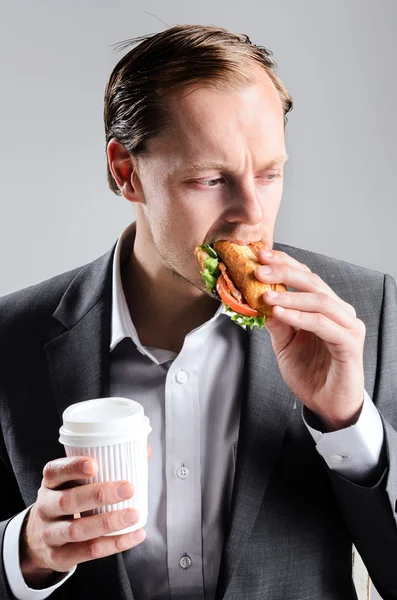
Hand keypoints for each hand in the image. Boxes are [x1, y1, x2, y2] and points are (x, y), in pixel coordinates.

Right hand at [21, 443, 151, 587]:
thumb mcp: (75, 482)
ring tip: (133, 514)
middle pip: (68, 501)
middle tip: (128, 488)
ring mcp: (50, 534)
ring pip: (76, 530)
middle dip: (99, 495)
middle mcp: (46, 507)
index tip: (95, 464)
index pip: (55, 471)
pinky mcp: (58, 556)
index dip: (73, 467)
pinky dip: (114, 544)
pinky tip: (135, 535)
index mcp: (50, 483)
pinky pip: (87, 552)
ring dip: (108, 522)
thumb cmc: (69, 499)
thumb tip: (144, 451)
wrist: (39, 539)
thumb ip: (107, 465)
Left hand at [255, 249, 364, 430]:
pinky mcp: (350, 343)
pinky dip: (300, 316)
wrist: (328, 404)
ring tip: (265, 294)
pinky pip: (323, 324)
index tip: (260, 256)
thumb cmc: (310, 372)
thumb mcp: (284, 343)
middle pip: (313, 281)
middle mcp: (339, 311)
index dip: (284, 263)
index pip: (305, 276)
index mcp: (325, 306)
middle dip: (284, 273)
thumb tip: (256, 298)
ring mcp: (348, 325)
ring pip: (319, 300)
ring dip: (290, 295)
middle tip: (259, 269)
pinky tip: (280, 313)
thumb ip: (275, 321)